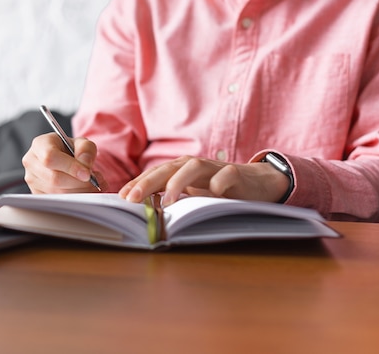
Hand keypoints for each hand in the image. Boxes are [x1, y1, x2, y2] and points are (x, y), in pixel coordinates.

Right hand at [22, 133, 106, 193]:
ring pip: (57, 193)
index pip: (50, 157)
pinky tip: (83, 192)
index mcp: (40, 145)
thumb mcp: (81, 143)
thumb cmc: (71, 150)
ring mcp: (32, 180)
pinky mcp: (37, 194)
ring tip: (92, 186)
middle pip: (54, 178)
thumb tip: (85, 165)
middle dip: (79, 183)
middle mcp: (31, 162)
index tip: (87, 174)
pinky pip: (57, 202)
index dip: (70, 167)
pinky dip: (75, 199)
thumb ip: (86, 149)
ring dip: (79, 192)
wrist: (65, 160)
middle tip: (95, 181)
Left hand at [118, 155, 289, 205]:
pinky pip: (226, 175)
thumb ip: (172, 198)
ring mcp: (215, 168)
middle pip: (168, 168)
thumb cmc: (219, 190)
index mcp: (181, 170)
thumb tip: (144, 210)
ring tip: (166, 201)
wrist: (257, 183)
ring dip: (178, 182)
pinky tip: (211, 195)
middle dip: (148, 182)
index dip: (138, 183)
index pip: (155, 174)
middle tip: (132, 198)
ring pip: (193, 167)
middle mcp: (195, 166)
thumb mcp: (193, 196)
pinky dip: (218, 183)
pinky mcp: (237, 174)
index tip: (121, 197)